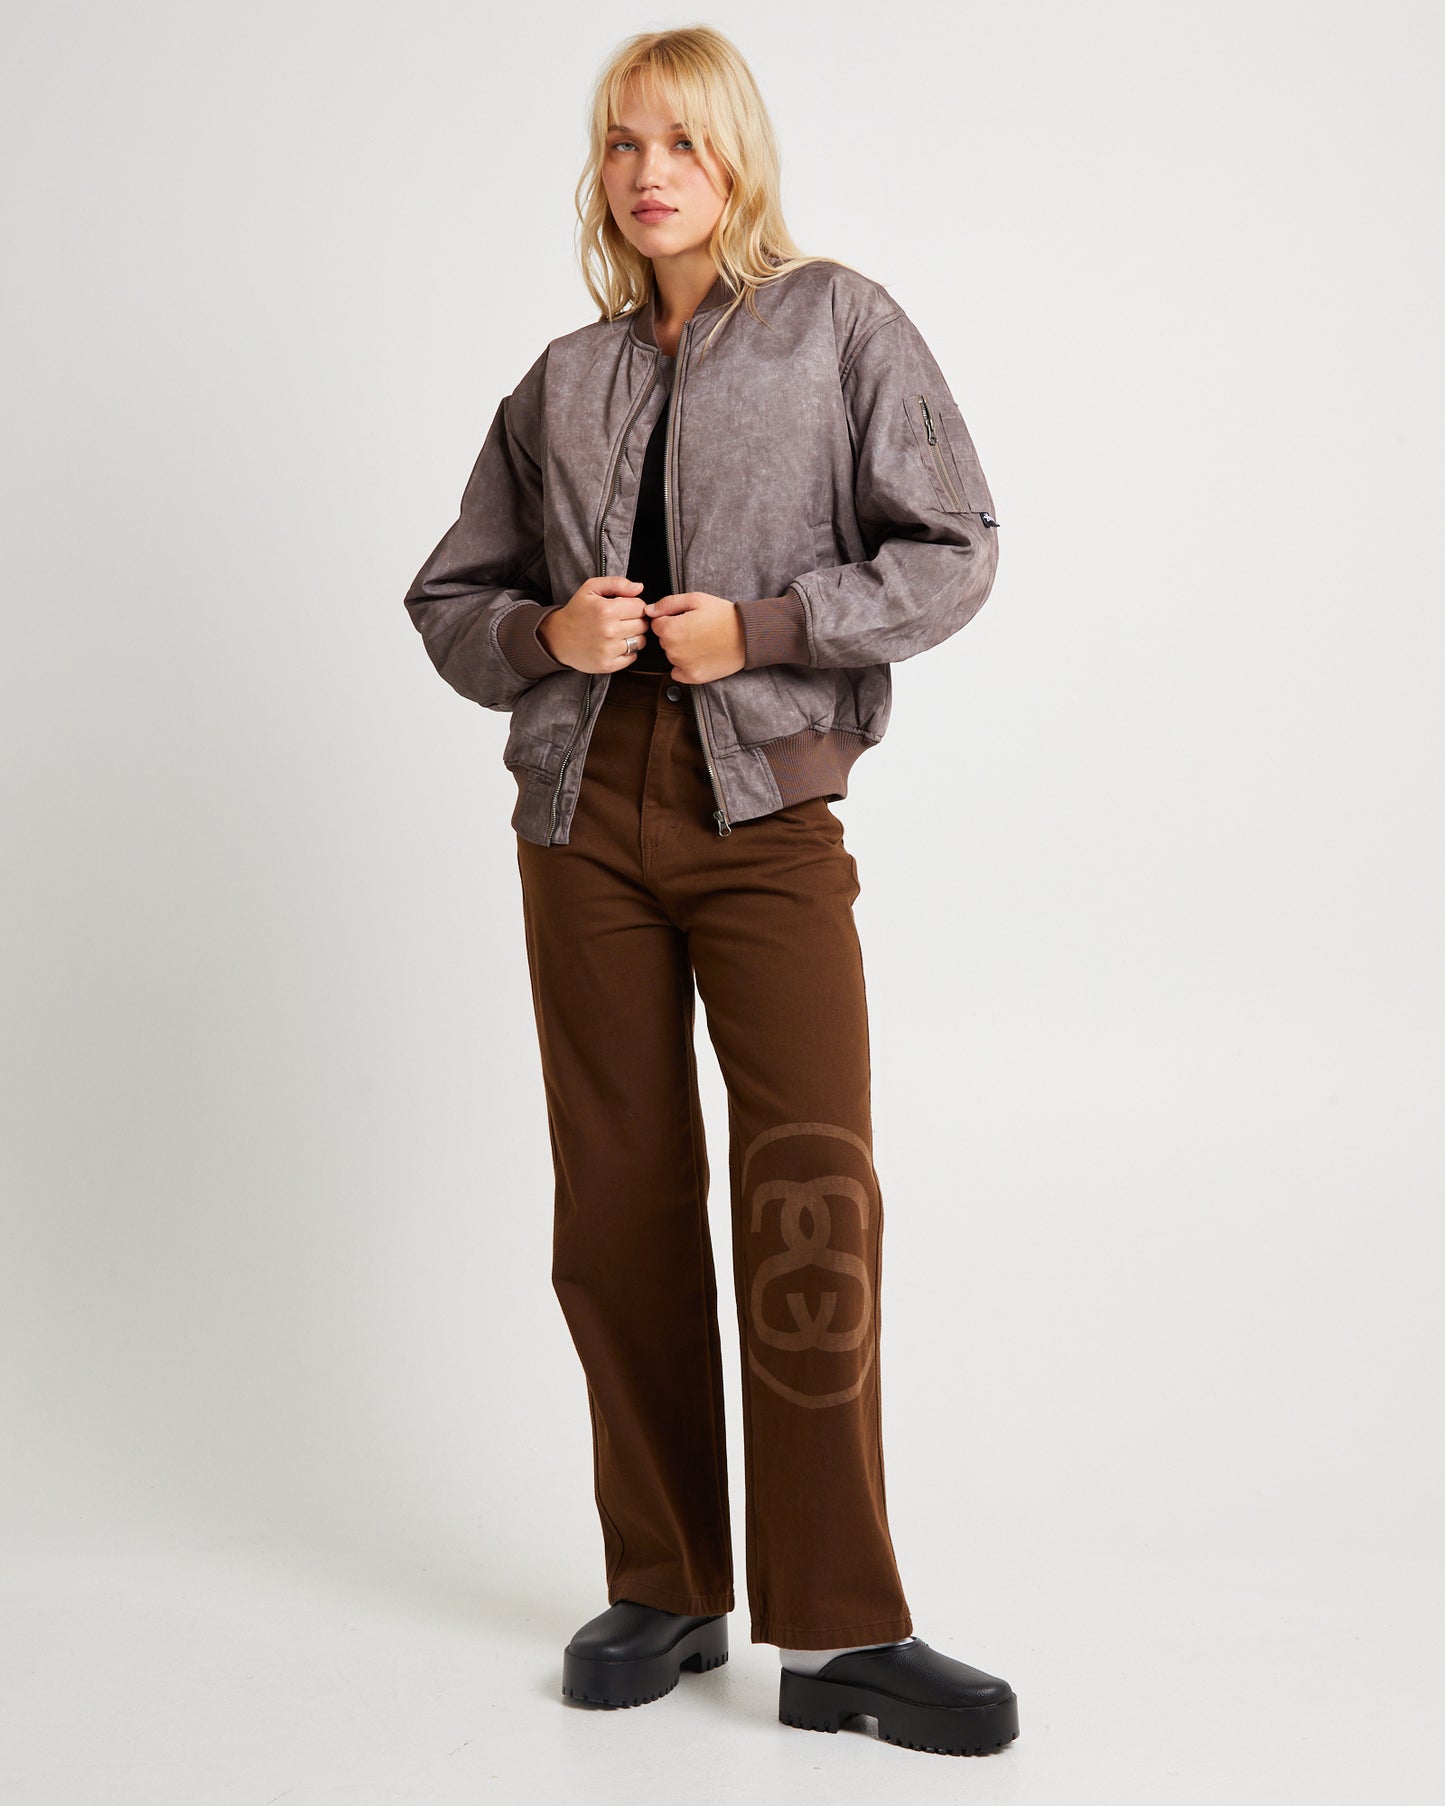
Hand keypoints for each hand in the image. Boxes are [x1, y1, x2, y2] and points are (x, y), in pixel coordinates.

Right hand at [537, 576, 651, 672]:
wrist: (557, 638)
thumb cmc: (576, 611)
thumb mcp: (591, 588)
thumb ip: (616, 583)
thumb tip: (639, 587)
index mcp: (606, 610)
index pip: (640, 606)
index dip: (634, 606)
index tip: (625, 608)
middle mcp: (609, 631)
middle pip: (643, 624)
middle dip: (636, 620)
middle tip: (621, 620)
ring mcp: (608, 650)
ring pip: (640, 641)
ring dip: (634, 636)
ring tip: (619, 633)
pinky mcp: (607, 665)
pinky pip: (633, 657)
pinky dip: (628, 652)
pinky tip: (615, 645)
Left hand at [643, 591, 746, 681]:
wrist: (748, 635)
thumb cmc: (724, 616)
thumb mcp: (696, 599)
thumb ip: (668, 603)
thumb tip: (649, 610)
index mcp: (670, 630)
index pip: (657, 624)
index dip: (670, 618)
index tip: (685, 618)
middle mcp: (673, 650)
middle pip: (664, 640)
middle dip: (675, 633)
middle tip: (697, 628)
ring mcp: (683, 666)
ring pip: (672, 655)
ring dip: (681, 649)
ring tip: (702, 640)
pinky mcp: (693, 677)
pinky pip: (678, 672)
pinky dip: (684, 666)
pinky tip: (699, 655)